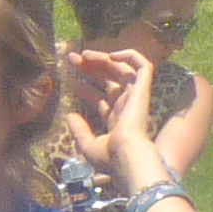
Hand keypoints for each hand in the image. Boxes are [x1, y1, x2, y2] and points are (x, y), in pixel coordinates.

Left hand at [60, 47, 158, 199]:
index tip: (69, 79)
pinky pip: (143, 66)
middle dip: (90, 69)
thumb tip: (70, 115)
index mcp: (115, 120)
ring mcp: (134, 97)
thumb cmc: (109, 157)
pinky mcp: (142, 89)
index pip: (100, 98)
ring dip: (103, 59)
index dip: (85, 88)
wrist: (126, 155)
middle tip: (71, 59)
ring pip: (121, 70)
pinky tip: (111, 55)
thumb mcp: (87, 145)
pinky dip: (130, 57)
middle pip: (108, 81)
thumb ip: (79, 129)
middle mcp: (125, 106)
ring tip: (83, 54)